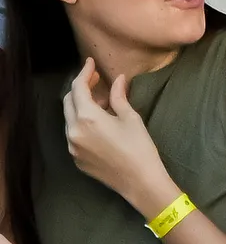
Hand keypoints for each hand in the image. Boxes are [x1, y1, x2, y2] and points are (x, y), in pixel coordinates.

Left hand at [61, 64, 174, 216]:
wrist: (138, 181)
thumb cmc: (139, 147)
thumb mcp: (131, 118)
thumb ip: (118, 97)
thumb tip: (117, 80)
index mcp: (87, 118)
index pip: (78, 88)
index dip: (84, 73)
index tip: (91, 63)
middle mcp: (73, 131)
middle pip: (68, 102)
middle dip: (79, 88)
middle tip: (96, 80)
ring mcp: (72, 146)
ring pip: (69, 118)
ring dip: (80, 106)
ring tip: (101, 101)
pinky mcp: (76, 158)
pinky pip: (73, 134)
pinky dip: (82, 122)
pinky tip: (99, 123)